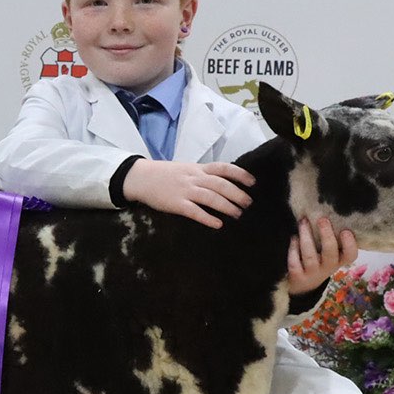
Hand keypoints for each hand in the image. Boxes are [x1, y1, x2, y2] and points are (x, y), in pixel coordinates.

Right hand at [121, 160, 254, 228]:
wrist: (140, 177)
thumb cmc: (164, 174)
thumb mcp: (186, 169)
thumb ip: (202, 175)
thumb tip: (223, 183)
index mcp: (198, 168)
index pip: (223, 168)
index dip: (240, 174)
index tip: (252, 183)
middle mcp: (194, 178)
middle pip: (220, 184)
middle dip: (237, 194)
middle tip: (248, 204)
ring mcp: (185, 190)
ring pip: (211, 197)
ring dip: (227, 206)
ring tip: (238, 214)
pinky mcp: (176, 203)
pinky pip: (194, 211)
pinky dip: (207, 218)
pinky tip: (218, 225)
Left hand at [288, 217, 357, 293]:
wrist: (304, 286)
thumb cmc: (319, 261)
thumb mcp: (329, 252)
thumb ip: (331, 237)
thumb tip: (326, 210)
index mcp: (339, 260)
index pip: (351, 255)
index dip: (350, 244)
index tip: (346, 231)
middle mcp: (328, 267)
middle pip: (330, 254)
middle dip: (326, 236)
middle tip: (322, 220)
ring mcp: (312, 273)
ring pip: (310, 256)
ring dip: (306, 237)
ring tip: (303, 222)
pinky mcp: (297, 276)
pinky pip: (295, 263)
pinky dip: (293, 250)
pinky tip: (293, 238)